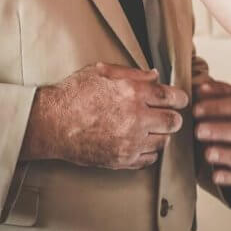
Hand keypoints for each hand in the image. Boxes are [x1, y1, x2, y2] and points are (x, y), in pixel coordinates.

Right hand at [21, 62, 188, 168]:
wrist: (50, 123)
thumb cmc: (73, 93)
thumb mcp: (101, 71)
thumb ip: (132, 73)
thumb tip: (155, 75)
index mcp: (133, 92)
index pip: (172, 97)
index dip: (180, 98)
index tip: (179, 100)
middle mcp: (136, 118)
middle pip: (174, 122)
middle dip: (172, 117)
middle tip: (165, 115)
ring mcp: (130, 142)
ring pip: (163, 142)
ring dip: (160, 135)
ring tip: (149, 129)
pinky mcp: (122, 159)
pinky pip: (149, 159)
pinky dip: (148, 151)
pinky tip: (138, 143)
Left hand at [194, 80, 230, 186]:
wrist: (228, 129)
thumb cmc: (221, 111)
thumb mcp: (216, 96)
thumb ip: (208, 91)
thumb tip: (200, 88)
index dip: (218, 107)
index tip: (196, 109)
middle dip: (222, 130)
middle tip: (199, 131)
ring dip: (228, 154)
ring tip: (207, 154)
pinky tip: (216, 175)